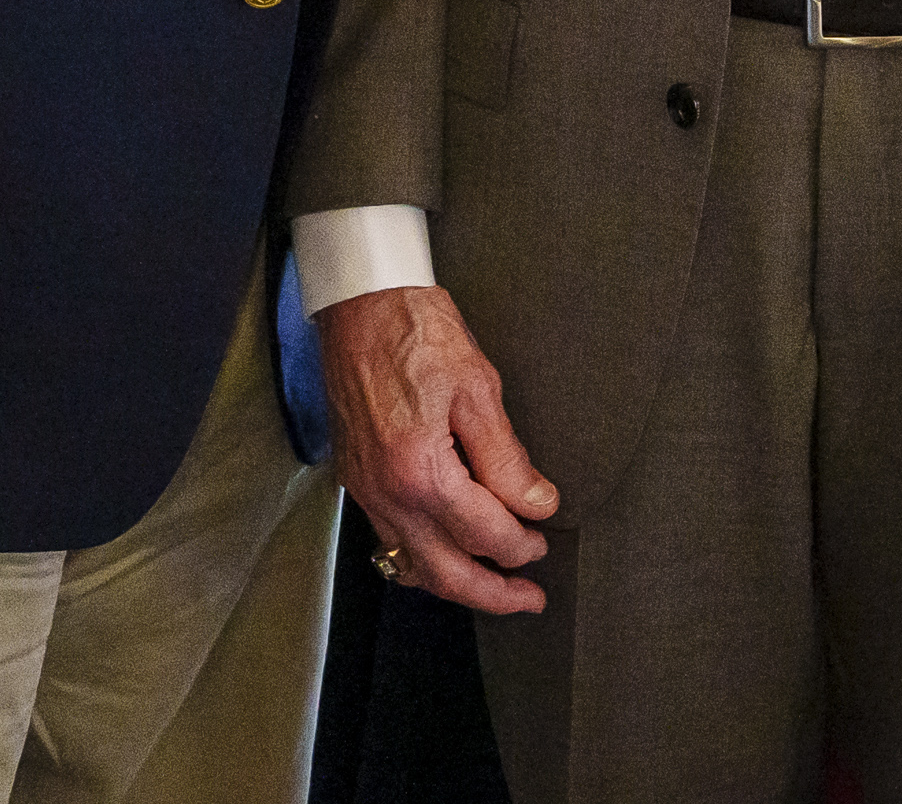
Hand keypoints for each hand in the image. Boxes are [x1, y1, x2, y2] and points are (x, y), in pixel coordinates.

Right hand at [323, 285, 558, 614]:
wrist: (362, 302)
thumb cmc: (417, 332)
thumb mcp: (478, 389)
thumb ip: (507, 459)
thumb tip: (536, 504)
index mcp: (420, 471)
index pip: (483, 533)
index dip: (522, 542)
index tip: (545, 535)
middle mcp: (386, 492)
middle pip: (445, 571)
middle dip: (493, 593)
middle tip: (529, 598)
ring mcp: (365, 489)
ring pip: (412, 564)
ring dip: (456, 582)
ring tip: (494, 585)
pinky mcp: (356, 479)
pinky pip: (389, 540)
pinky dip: (422, 559)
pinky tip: (446, 552)